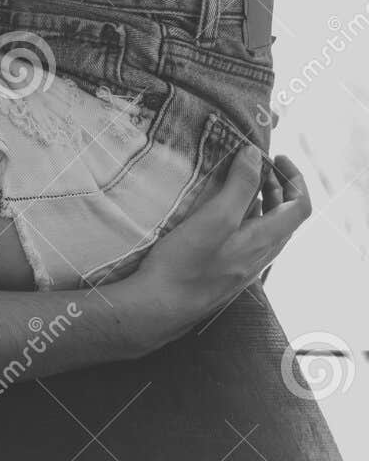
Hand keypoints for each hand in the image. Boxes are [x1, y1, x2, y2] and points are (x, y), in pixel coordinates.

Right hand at [118, 145, 310, 349]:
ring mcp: (245, 265)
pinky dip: (243, 216)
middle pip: (285, 216)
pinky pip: (248, 238)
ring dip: (260, 200)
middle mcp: (261, 254)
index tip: (277, 157)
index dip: (295, 178)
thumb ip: (240, 186)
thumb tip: (255, 154)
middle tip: (255, 163)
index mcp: (266, 240)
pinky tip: (220, 212)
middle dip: (276, 185)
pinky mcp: (227, 270)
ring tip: (238, 181)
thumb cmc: (187, 262)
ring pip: (266, 228)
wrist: (161, 305)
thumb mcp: (215, 217)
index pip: (300, 206)